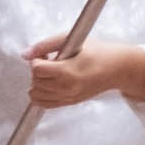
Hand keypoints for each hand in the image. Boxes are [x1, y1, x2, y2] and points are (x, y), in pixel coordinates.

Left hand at [26, 39, 144, 114]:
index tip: (47, 54)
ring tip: (50, 73)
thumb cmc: (99, 52)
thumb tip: (25, 54)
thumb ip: (46, 44)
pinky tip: (50, 83)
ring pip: (36, 94)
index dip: (38, 59)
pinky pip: (43, 104)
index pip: (36, 69)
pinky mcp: (69, 102)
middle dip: (38, 70)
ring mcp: (68, 97)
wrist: (118, 68)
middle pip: (35, 81)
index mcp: (68, 71)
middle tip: (49, 61)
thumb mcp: (72, 40)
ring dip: (38, 82)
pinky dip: (40, 94)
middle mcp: (67, 88)